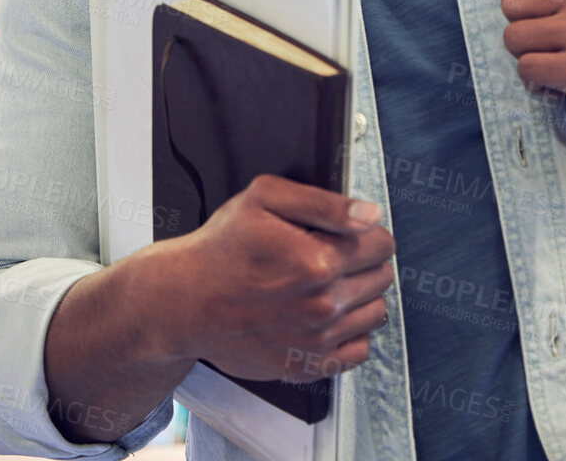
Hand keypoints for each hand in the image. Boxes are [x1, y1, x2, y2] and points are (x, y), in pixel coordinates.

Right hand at [156, 175, 394, 382]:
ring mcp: (315, 341)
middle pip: (382, 277)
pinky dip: (350, 334)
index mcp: (319, 261)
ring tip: (327, 287)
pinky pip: (359, 351)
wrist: (183, 301)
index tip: (346, 235)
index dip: (367, 234)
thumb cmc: (221, 248)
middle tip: (331, 258)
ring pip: (376, 313)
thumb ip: (325, 203)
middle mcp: (323, 305)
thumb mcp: (264, 199)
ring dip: (360, 297)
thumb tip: (370, 216)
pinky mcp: (305, 367)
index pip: (382, 245)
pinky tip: (325, 318)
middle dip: (364, 263)